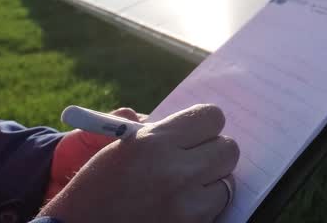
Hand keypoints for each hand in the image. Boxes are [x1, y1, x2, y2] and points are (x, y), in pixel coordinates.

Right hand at [39, 104, 238, 222]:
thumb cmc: (97, 186)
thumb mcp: (120, 146)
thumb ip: (160, 131)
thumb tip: (198, 124)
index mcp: (153, 142)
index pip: (212, 117)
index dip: (206, 125)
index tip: (198, 133)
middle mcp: (174, 171)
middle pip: (228, 149)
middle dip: (213, 153)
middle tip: (197, 160)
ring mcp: (184, 205)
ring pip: (227, 182)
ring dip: (211, 184)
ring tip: (185, 188)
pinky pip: (216, 209)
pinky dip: (204, 208)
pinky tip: (181, 207)